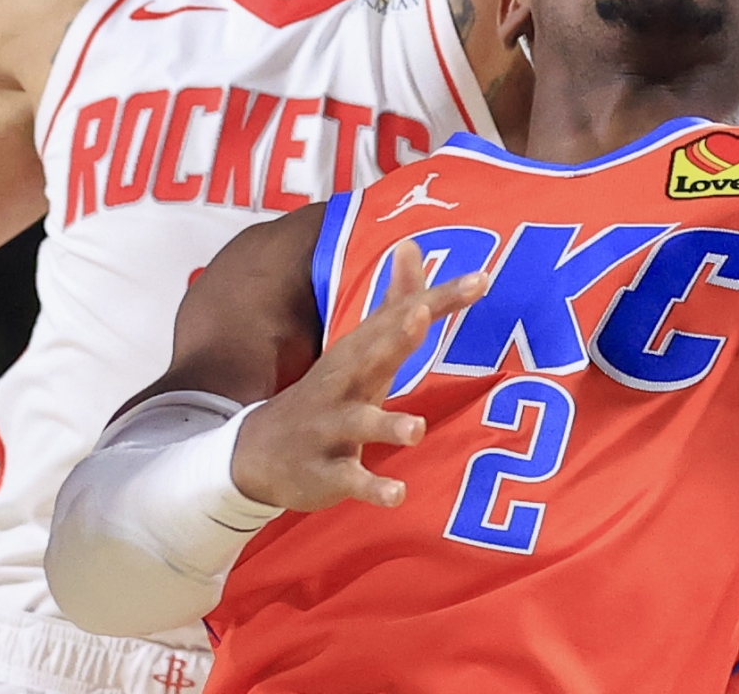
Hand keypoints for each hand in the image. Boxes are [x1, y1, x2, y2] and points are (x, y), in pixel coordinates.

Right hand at [229, 240, 486, 510]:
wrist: (256, 452)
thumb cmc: (328, 395)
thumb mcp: (360, 348)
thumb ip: (393, 302)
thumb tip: (412, 244)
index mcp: (358, 353)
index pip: (402, 318)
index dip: (439, 299)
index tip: (481, 279)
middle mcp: (344, 385)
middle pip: (371, 356)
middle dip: (394, 337)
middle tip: (420, 315)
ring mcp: (331, 429)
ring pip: (360, 423)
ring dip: (387, 423)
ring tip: (416, 428)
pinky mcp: (326, 472)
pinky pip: (351, 479)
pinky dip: (373, 486)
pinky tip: (396, 493)